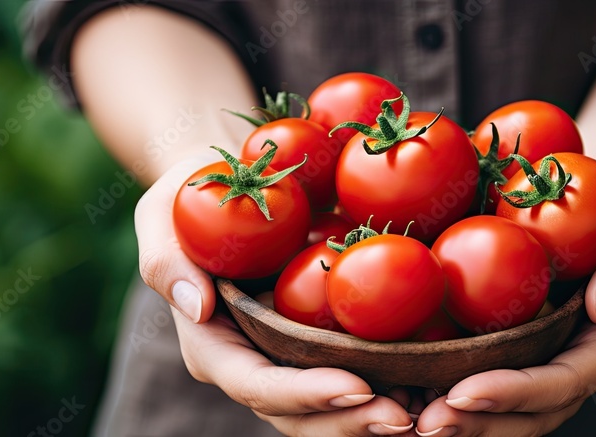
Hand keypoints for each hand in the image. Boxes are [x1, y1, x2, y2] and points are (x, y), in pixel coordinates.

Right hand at [137, 159, 413, 435]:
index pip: (257, 384)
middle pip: (299, 414)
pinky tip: (434, 385)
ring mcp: (291, 357)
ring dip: (375, 417)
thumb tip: (199, 307)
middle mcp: (254, 363)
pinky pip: (358, 375)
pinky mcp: (324, 341)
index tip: (354, 386)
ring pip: (332, 409)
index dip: (304, 393)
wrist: (230, 182)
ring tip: (428, 411)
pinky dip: (392, 386)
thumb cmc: (192, 194)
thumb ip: (170, 262)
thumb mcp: (161, 215)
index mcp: (214, 345)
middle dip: (349, 421)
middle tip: (404, 418)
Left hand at [413, 152, 595, 435]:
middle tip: (426, 423)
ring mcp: (547, 359)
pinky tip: (407, 394)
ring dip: (464, 423)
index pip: (564, 381)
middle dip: (481, 425)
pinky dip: (451, 395)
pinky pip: (487, 380)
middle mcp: (579, 362)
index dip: (516, 393)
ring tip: (410, 421)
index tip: (464, 392)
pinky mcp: (517, 347)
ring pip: (508, 412)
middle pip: (533, 413)